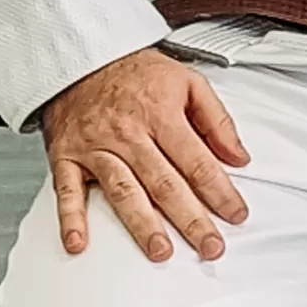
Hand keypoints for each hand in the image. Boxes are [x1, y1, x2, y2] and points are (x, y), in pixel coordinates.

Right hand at [40, 48, 251, 262]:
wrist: (83, 56)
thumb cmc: (135, 72)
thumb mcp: (187, 80)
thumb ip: (217, 119)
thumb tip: (239, 156)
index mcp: (160, 113)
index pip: (196, 160)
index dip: (219, 190)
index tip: (236, 214)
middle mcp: (128, 134)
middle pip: (164, 182)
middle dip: (190, 218)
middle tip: (210, 246)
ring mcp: (96, 147)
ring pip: (122, 190)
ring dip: (141, 224)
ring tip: (161, 250)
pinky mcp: (67, 156)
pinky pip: (67, 191)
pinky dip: (71, 219)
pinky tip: (79, 243)